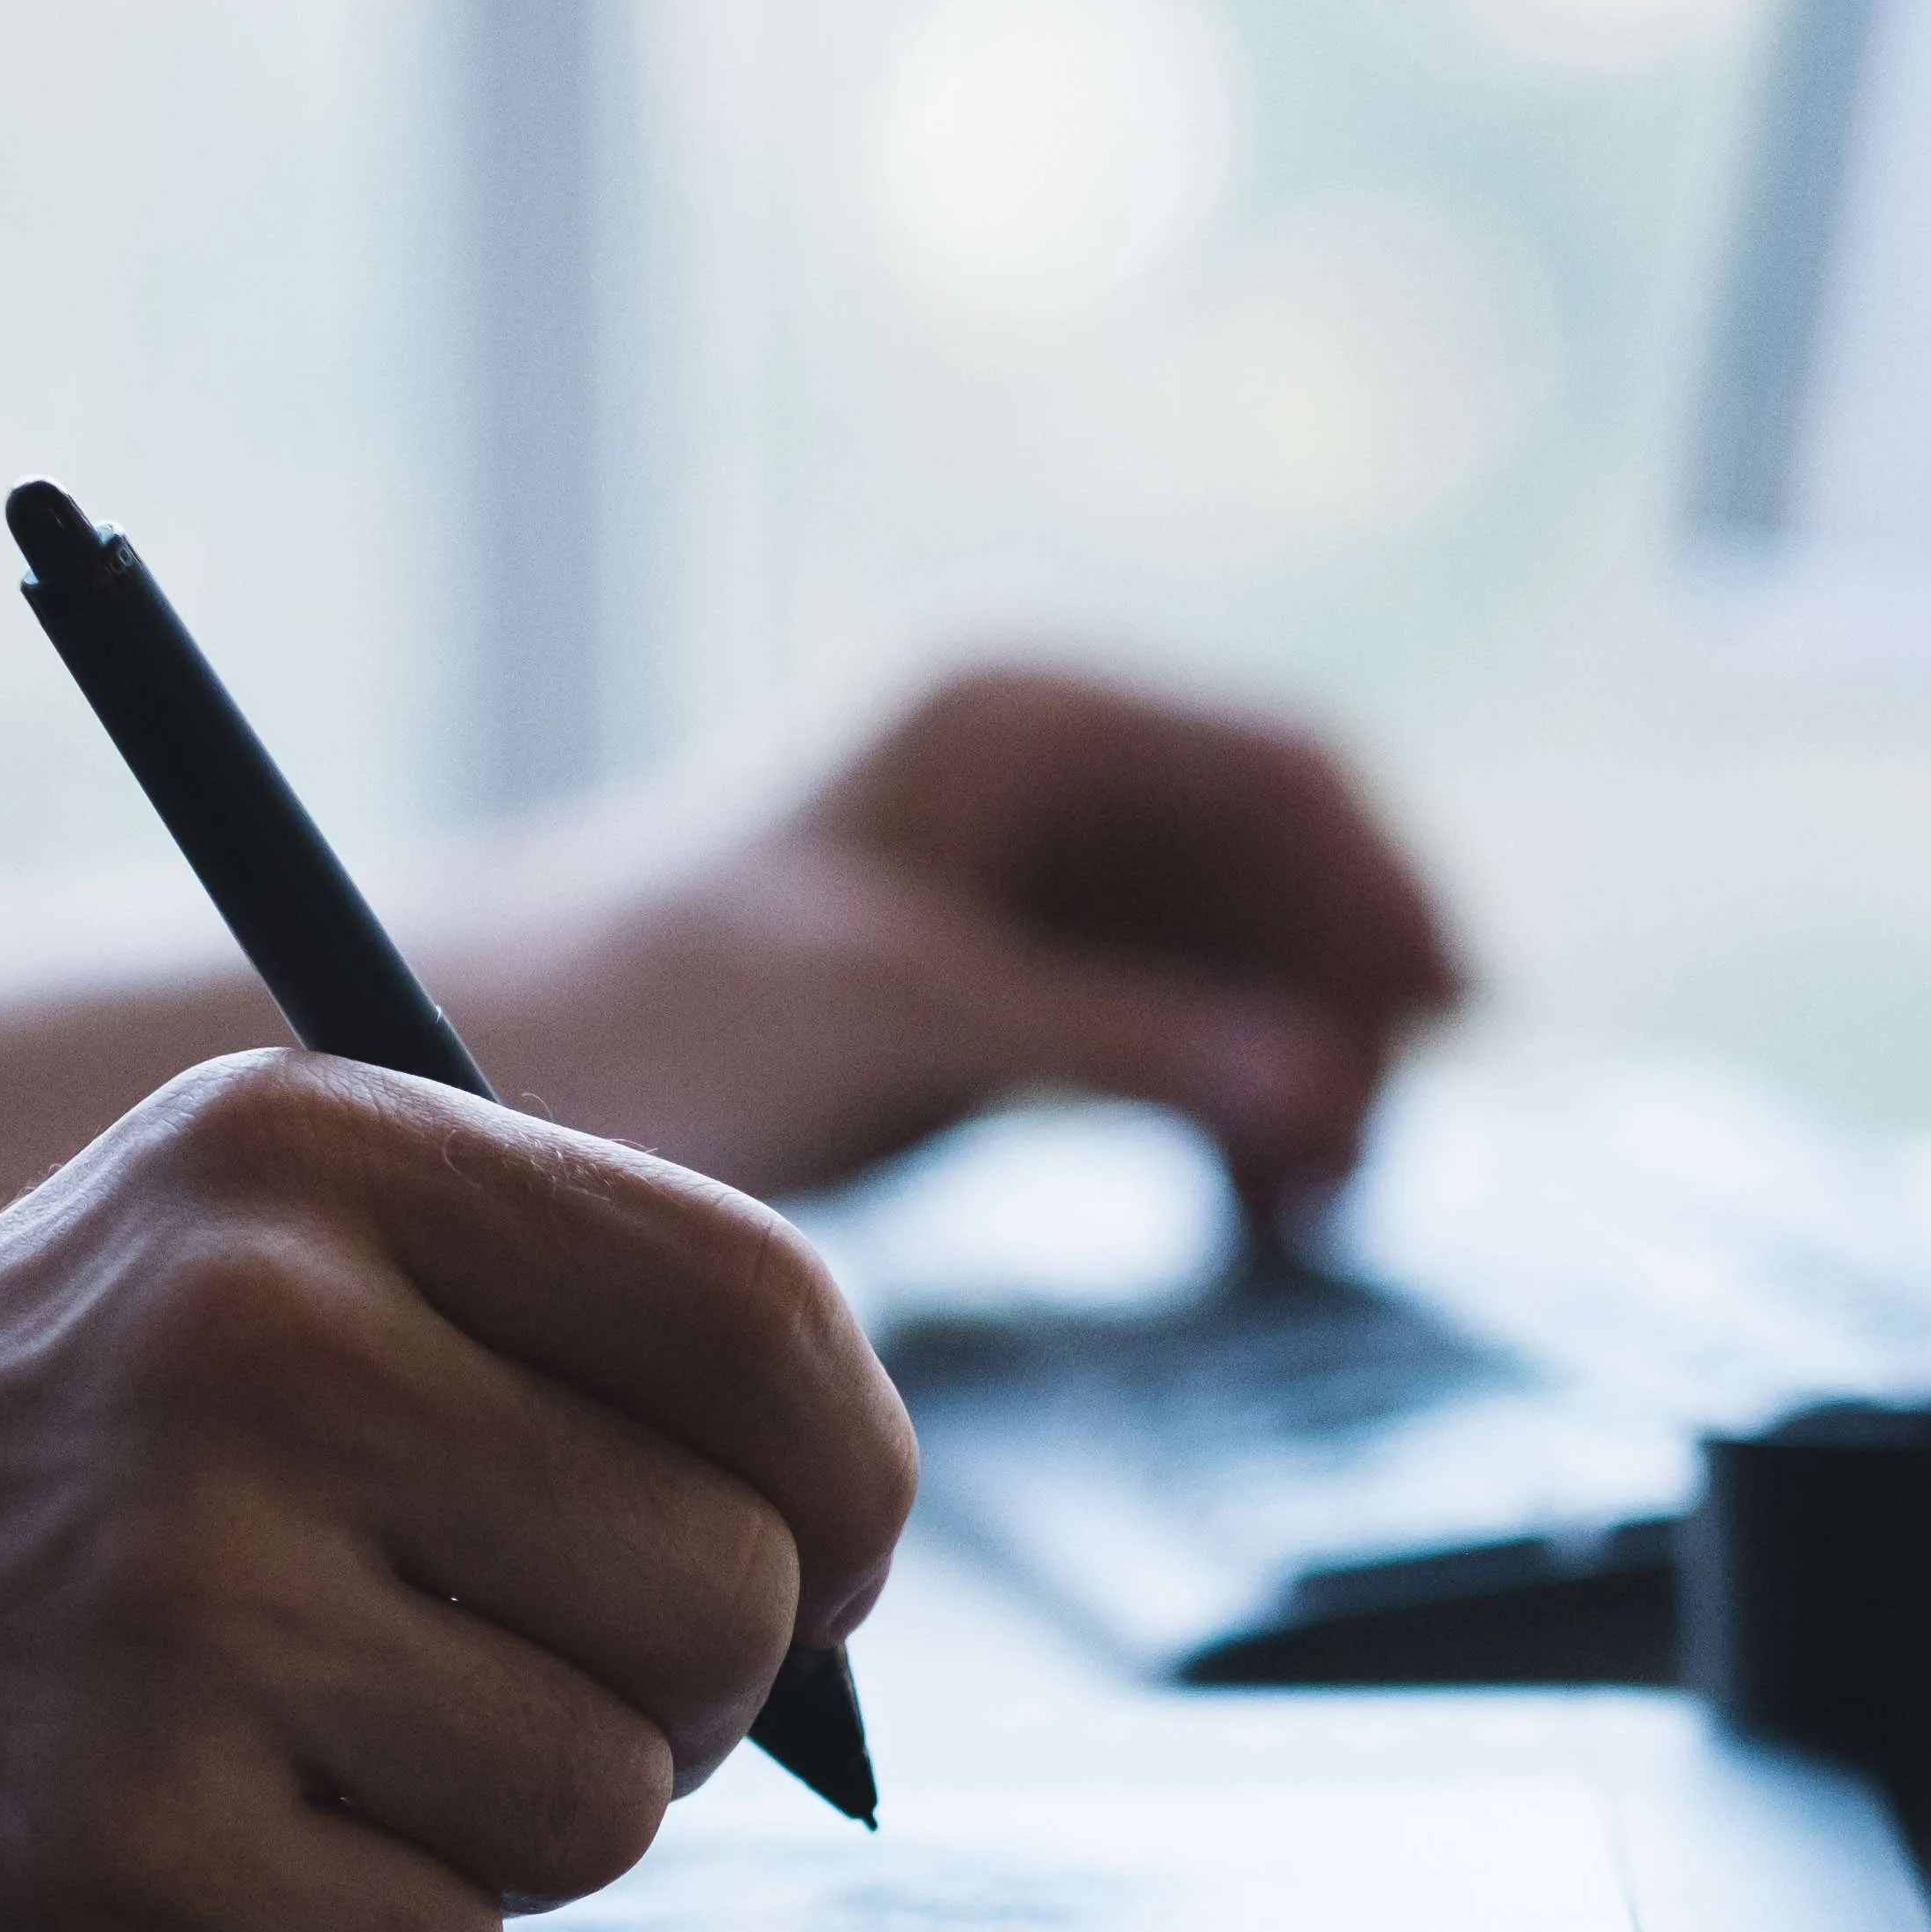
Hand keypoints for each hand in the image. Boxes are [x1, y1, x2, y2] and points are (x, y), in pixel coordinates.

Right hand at [0, 1053, 914, 1931]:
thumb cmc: (24, 1448)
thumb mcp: (248, 1242)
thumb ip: (549, 1309)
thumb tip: (850, 1508)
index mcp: (321, 1158)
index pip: (764, 1313)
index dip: (857, 1473)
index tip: (827, 1555)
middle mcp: (257, 1346)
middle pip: (733, 1583)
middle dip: (695, 1683)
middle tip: (536, 1680)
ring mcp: (184, 1598)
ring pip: (616, 1792)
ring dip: (529, 1822)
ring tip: (343, 1750)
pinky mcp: (126, 1836)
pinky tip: (228, 1846)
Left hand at [434, 668, 1464, 1207]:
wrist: (478, 1061)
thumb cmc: (657, 998)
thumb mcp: (906, 1012)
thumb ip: (1123, 1041)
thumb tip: (1328, 1084)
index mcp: (1025, 720)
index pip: (1284, 772)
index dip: (1386, 891)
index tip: (1452, 1021)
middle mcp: (1040, 784)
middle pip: (1281, 874)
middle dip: (1346, 1003)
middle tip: (1368, 1152)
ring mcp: (1025, 887)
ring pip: (1240, 963)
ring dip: (1299, 1071)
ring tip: (1311, 1203)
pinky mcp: (998, 991)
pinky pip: (1174, 1034)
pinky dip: (1227, 1111)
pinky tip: (1249, 1211)